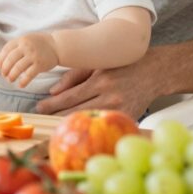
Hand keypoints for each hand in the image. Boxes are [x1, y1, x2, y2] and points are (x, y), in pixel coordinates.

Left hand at [0, 33, 58, 88]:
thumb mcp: (28, 39)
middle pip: (10, 60)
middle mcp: (26, 47)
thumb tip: (3, 60)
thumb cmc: (41, 43)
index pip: (6, 49)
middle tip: (4, 75)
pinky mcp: (40, 64)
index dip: (1, 59)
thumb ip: (17, 46)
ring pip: (17, 68)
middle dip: (5, 69)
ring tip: (10, 80)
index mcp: (21, 40)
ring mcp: (33, 56)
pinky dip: (23, 81)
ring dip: (12, 76)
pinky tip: (21, 85)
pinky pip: (28, 75)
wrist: (58, 46)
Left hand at [35, 51, 162, 119]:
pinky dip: (90, 128)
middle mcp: (110, 96)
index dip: (51, 104)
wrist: (154, 71)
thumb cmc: (121, 65)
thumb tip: (53, 92)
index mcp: (100, 81)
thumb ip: (73, 76)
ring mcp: (120, 110)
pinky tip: (78, 129)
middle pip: (76, 112)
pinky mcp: (128, 118)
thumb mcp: (96, 63)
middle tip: (40, 120)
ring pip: (88, 121)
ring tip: (53, 125)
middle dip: (55, 116)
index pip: (69, 97)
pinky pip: (104, 125)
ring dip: (70, 124)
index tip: (39, 108)